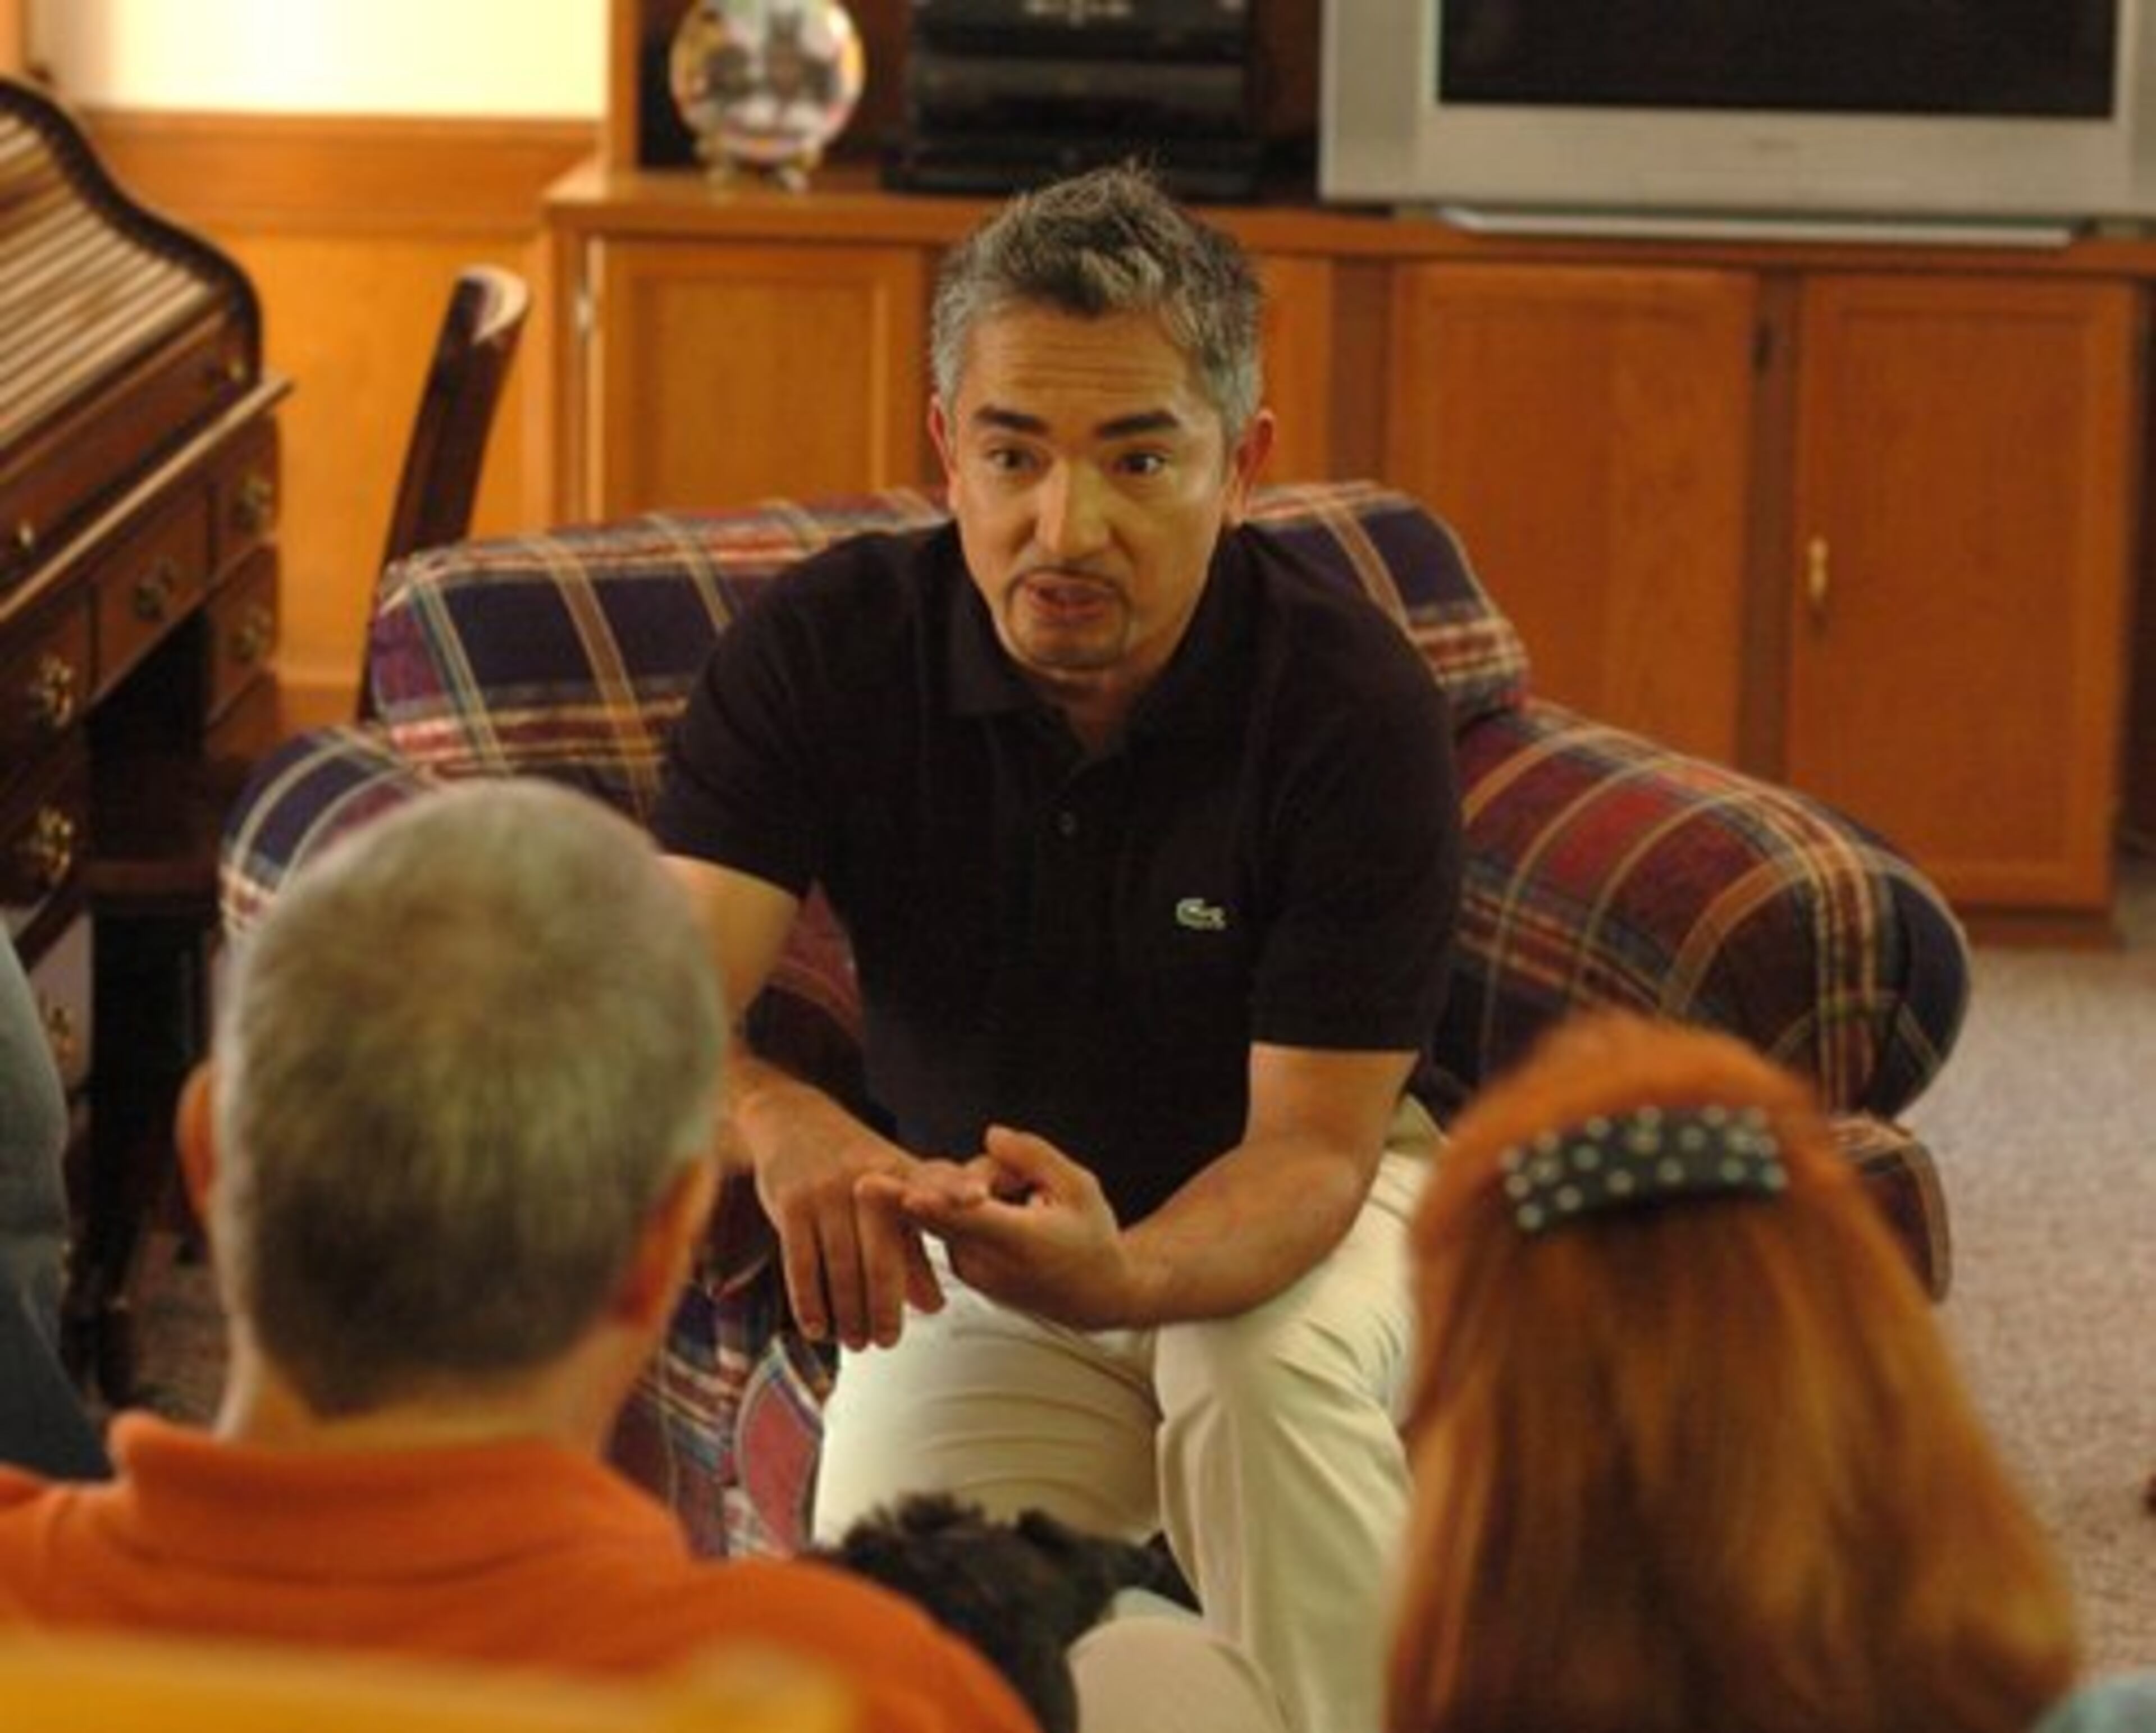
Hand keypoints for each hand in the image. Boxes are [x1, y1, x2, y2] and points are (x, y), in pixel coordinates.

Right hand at [755, 1129, 942, 1350]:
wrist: (793, 1119)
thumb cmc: (853, 1163)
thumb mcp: (891, 1190)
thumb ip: (913, 1245)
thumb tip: (932, 1305)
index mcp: (901, 1171)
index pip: (934, 1184)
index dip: (956, 1192)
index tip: (978, 1200)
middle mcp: (866, 1179)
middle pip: (881, 1254)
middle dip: (885, 1306)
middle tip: (888, 1341)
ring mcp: (826, 1190)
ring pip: (840, 1267)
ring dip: (848, 1313)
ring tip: (856, 1341)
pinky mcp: (791, 1202)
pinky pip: (800, 1263)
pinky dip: (810, 1302)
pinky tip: (819, 1328)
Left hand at [859, 1126, 1137, 1329]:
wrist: (1093, 1296)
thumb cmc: (1090, 1237)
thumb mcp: (1080, 1187)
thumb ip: (1034, 1157)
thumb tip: (990, 1135)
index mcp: (1020, 1240)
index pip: (969, 1218)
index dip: (935, 1203)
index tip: (902, 1194)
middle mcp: (985, 1261)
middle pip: (943, 1206)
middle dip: (942, 1180)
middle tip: (939, 1182)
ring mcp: (968, 1269)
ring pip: (945, 1209)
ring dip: (970, 1189)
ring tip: (1029, 1199)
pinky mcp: (960, 1269)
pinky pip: (948, 1223)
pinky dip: (968, 1207)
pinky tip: (1013, 1212)